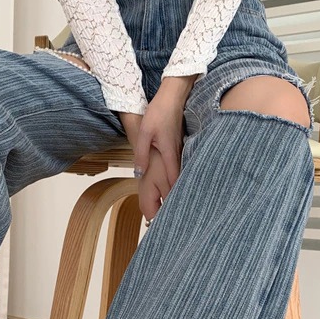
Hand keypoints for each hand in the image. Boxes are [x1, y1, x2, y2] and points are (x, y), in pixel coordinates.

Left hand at [123, 75, 196, 221]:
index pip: (172, 184)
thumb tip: (139, 173)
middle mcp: (177, 157)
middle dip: (174, 202)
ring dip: (176, 193)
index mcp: (169, 155)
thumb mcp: (144, 133)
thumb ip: (141, 154)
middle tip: (169, 221)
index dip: (171, 200)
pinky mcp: (179, 149)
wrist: (173, 97)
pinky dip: (178, 181)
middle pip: (178, 185)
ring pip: (180, 178)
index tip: (166, 216)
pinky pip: (180, 170)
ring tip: (173, 210)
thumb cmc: (159, 113)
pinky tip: (176, 188)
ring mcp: (180, 153)